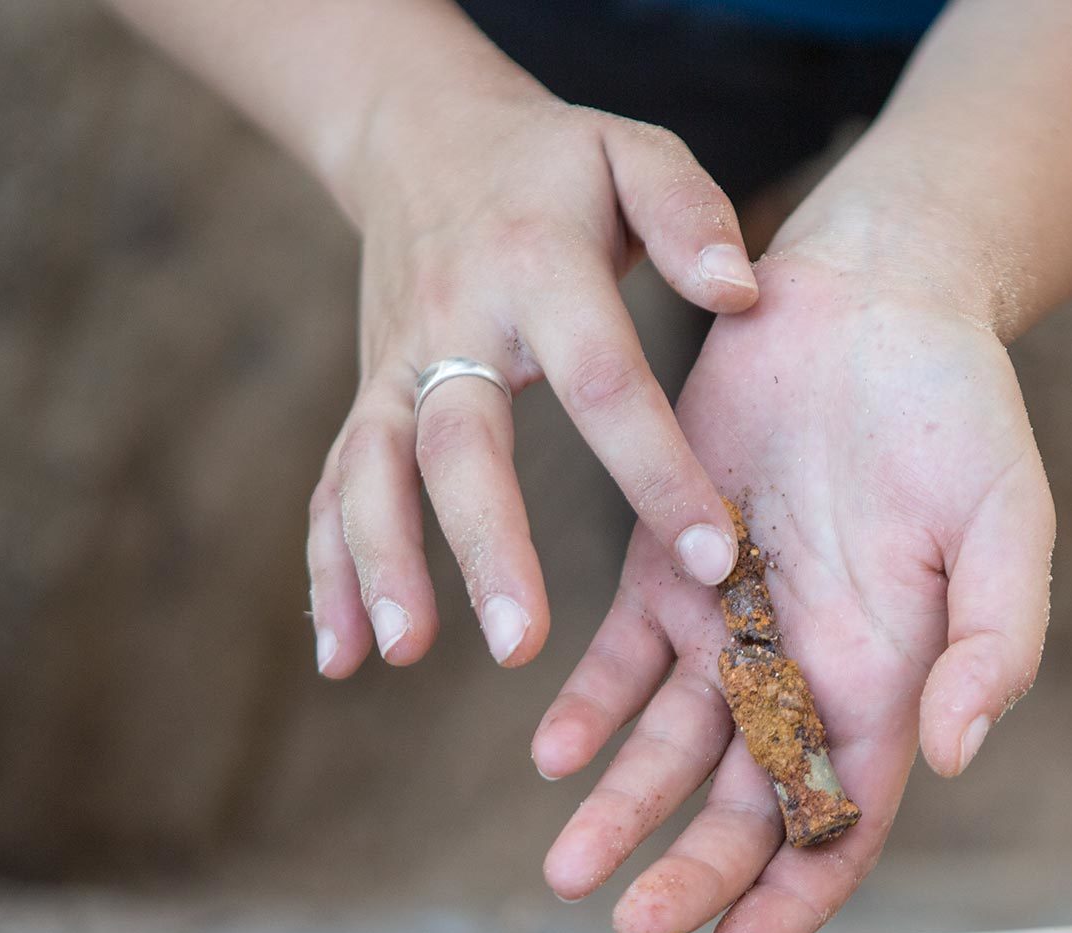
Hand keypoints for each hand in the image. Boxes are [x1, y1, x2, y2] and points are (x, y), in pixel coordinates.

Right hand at [309, 70, 759, 676]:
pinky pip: (335, 486)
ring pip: (373, 470)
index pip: (603, 379)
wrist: (423, 138)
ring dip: (381, 563)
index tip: (710, 557)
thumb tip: (742, 293)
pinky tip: (341, 655)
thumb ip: (688, 213)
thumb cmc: (556, 167)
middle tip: (522, 644)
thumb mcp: (631, 151)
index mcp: (538, 266)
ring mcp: (396, 364)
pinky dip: (328, 570)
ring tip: (401, 652)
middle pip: (461, 442)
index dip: (656, 469)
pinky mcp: (367, 396)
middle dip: (487, 545)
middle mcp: (453, 320)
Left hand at [529, 251, 1055, 932]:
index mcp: (891, 679)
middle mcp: (808, 669)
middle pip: (746, 805)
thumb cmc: (958, 411)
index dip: (789, 904)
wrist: (873, 301)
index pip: (839, 826)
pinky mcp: (669, 566)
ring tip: (566, 867)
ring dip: (622, 807)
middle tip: (623, 923)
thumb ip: (995, 640)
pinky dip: (590, 708)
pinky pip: (624, 658)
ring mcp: (735, 622)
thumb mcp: (1005, 520)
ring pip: (673, 746)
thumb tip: (957, 754)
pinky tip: (554, 750)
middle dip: (692, 873)